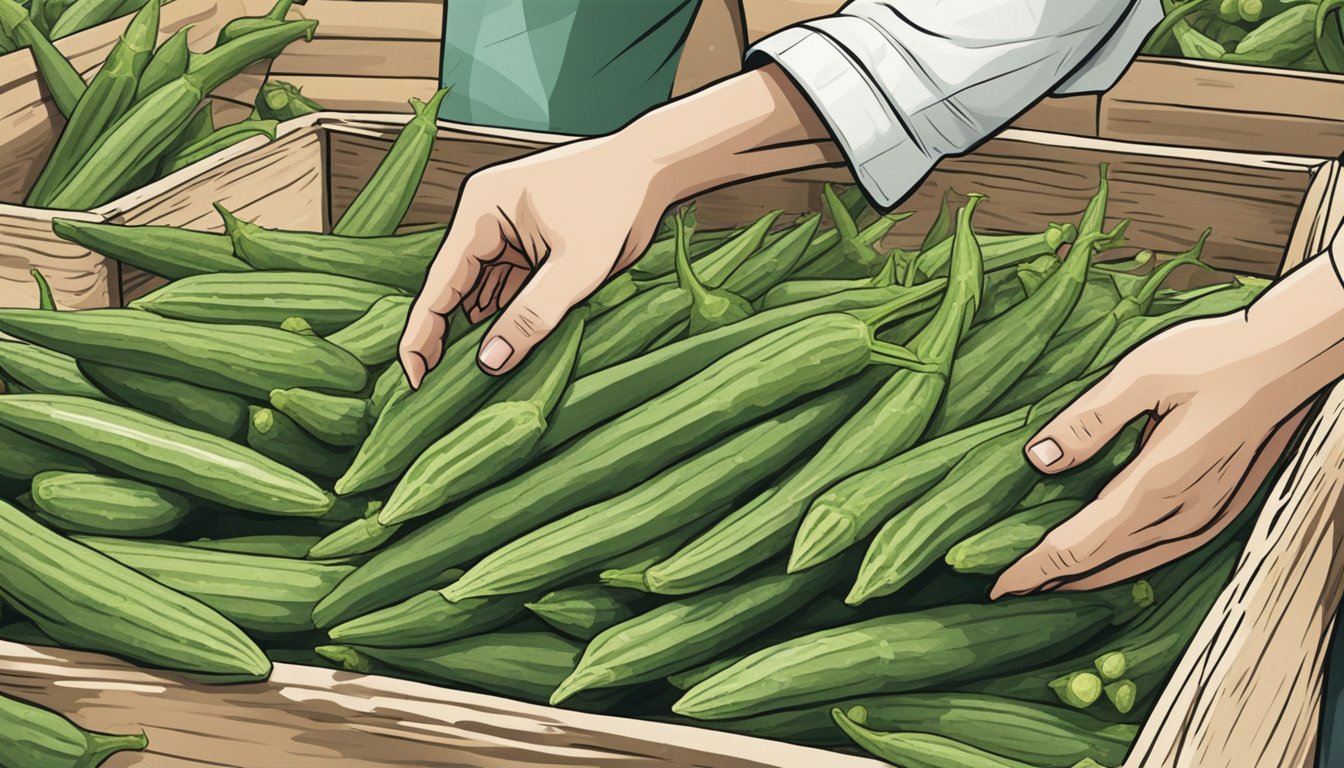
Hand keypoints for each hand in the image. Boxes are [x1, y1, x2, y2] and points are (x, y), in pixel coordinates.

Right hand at [398, 135, 669, 384]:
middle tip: (439, 389)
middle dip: (449, 336)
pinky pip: (506, 283)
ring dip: (480, 327)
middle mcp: (483, 216)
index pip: (438, 285)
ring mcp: (505, 227)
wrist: (652, 167)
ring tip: (468, 378)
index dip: (421, 335)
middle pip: (454, 288)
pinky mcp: (528, 238)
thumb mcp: (577, 269)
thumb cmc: (617, 203)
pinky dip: (505, 313)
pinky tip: (506, 346)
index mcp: (480, 212)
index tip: (412, 379)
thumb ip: (531, 316)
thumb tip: (489, 362)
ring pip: (480, 289)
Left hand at [992, 254, 1343, 596]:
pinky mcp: (1223, 510)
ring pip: (1137, 565)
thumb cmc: (1218, 355)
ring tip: (1049, 582)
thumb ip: (1087, 421)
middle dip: (1054, 581)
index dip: (1037, 568)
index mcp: (1158, 483)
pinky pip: (1166, 553)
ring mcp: (1209, 516)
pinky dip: (1128, 564)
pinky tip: (1111, 560)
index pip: (1081, 544)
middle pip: (1105, 564)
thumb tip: (1036, 460)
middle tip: (1007, 589)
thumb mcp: (1141, 374)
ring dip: (1090, 577)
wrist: (1294, 356)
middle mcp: (1185, 513)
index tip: (999, 584)